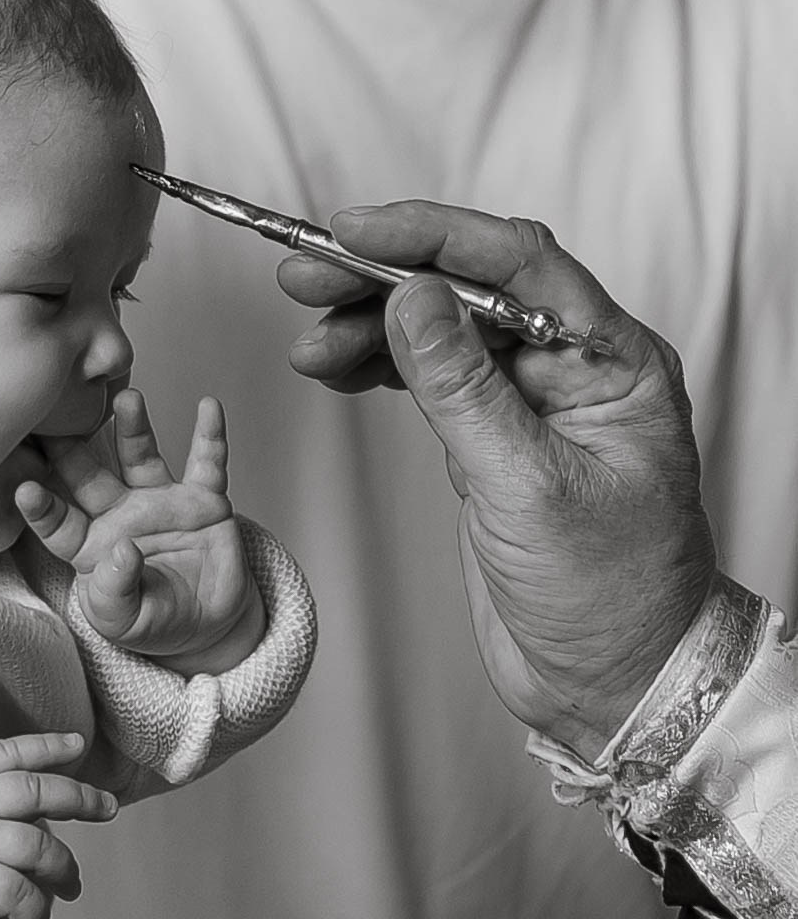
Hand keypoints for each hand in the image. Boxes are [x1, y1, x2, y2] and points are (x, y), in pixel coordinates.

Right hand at [0, 731, 117, 918]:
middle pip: (39, 791)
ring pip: (39, 846)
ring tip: (70, 888)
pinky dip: (35, 913)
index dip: (47, 747)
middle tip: (106, 809)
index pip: (10, 752)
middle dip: (80, 800)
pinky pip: (20, 895)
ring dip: (64, 869)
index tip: (77, 746)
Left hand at [16, 389, 264, 676]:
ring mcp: (160, 501)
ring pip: (141, 457)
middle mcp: (119, 514)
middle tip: (55, 413)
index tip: (24, 489)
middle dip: (73, 447)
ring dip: (133, 427)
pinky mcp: (202, 500)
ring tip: (127, 399)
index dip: (42, 508)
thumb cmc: (154, 620)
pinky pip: (207, 464)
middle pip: (90, 476)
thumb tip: (122, 551)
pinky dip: (210, 436)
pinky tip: (209, 407)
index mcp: (90, 546)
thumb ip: (116, 591)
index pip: (60, 524)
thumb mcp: (126, 620)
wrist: (207, 623)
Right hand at [278, 203, 716, 757]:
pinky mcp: (494, 447)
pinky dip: (380, 371)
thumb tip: (412, 298)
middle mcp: (575, 371)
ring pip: (442, 336)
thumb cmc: (608, 597)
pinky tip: (336, 366)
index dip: (431, 238)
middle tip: (305, 274)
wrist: (614, 685)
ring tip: (308, 340)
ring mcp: (531, 408)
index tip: (355, 233)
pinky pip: (432, 384)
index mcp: (613, 363)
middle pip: (470, 292)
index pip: (518, 266)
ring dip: (371, 329)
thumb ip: (464, 390)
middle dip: (384, 278)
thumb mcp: (528, 488)